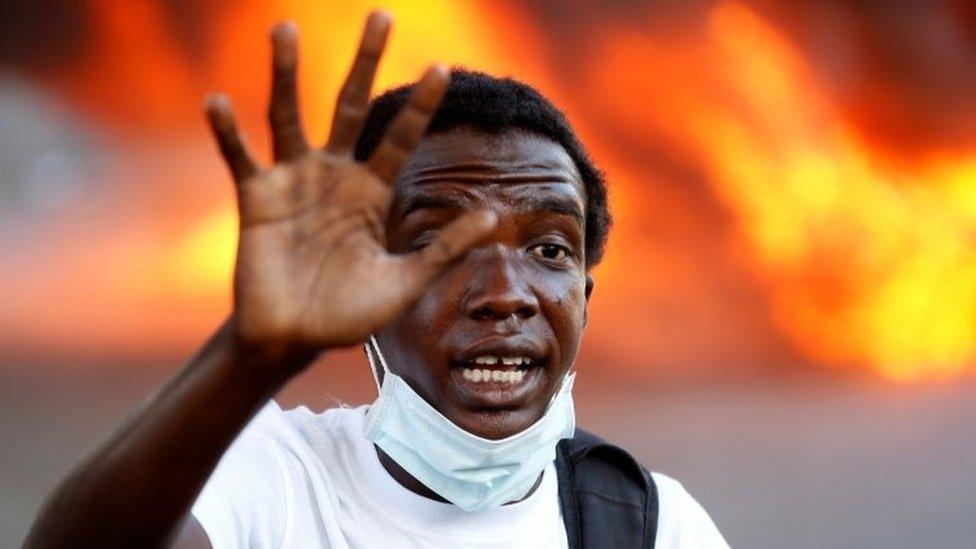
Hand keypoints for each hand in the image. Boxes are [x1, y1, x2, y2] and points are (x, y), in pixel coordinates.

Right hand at [205, 12, 495, 352]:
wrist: (294, 338)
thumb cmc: (350, 314)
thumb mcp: (404, 283)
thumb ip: (444, 249)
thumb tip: (494, 216)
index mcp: (372, 191)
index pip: (400, 138)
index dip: (420, 106)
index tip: (442, 68)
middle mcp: (334, 175)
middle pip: (350, 106)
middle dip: (365, 63)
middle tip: (382, 17)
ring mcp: (293, 182)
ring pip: (289, 116)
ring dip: (286, 74)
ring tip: (285, 28)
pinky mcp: (255, 198)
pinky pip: (240, 157)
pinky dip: (227, 132)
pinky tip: (218, 101)